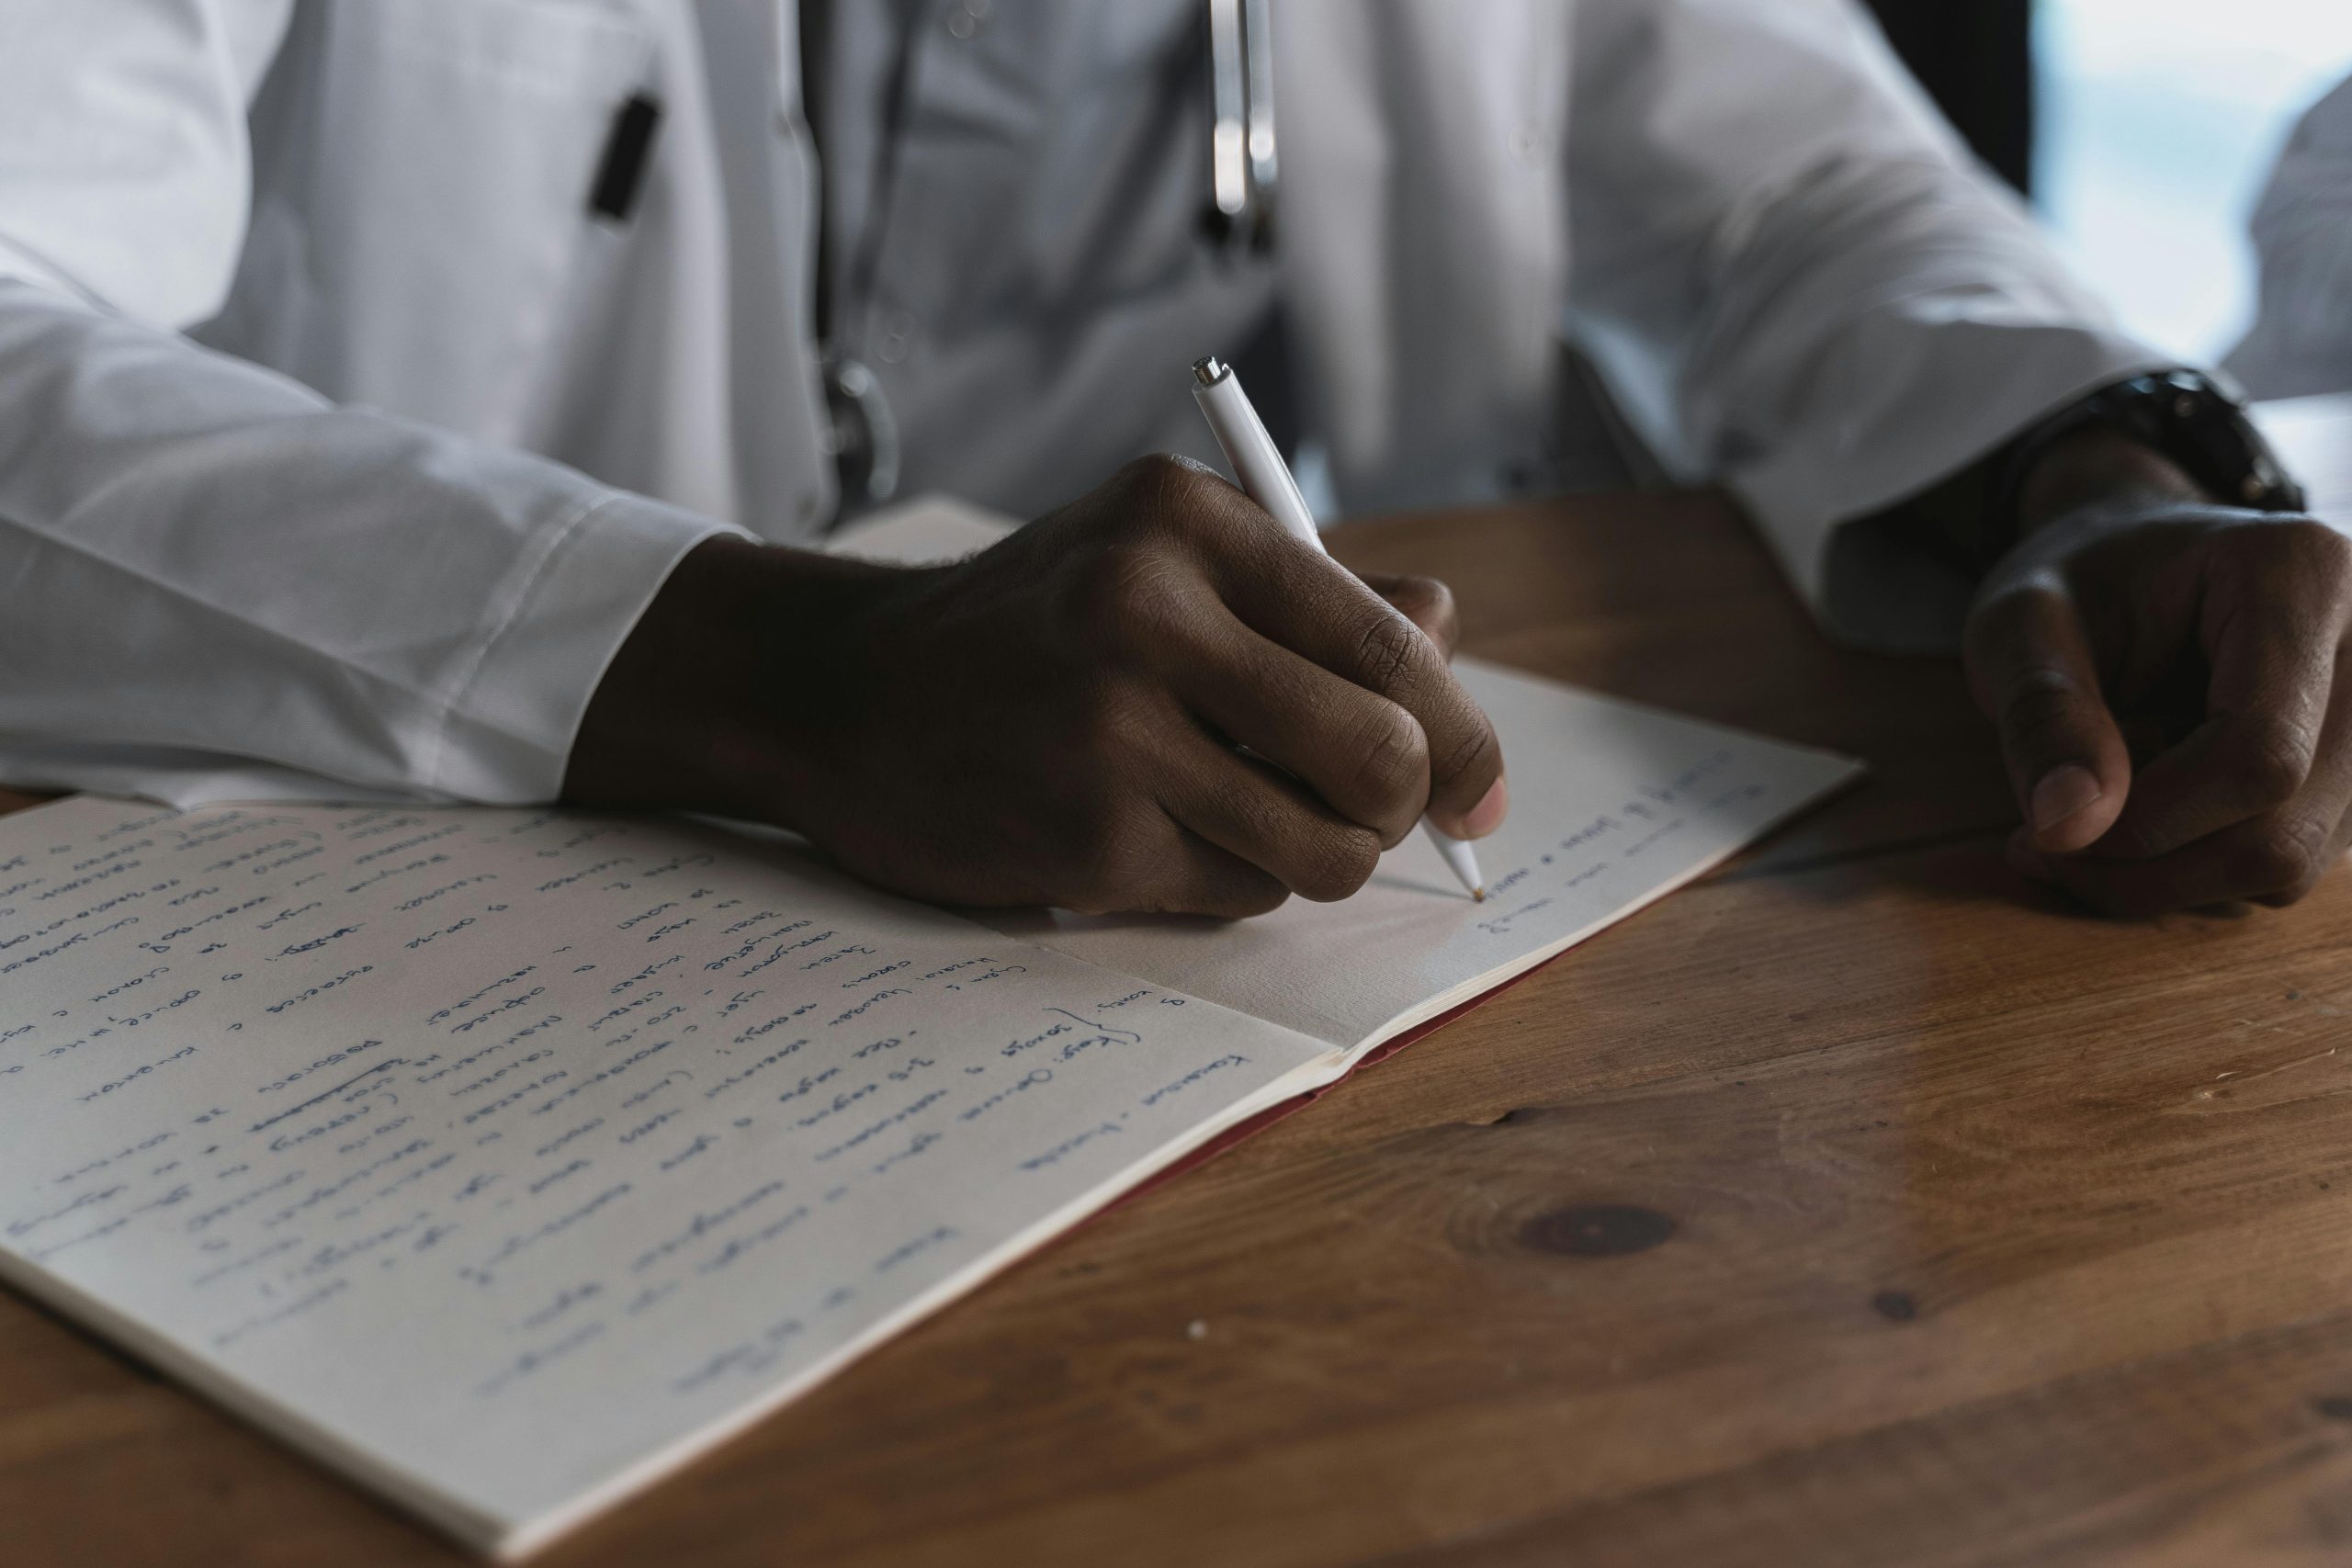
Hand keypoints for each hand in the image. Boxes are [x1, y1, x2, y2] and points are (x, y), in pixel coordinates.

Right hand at [566, 455, 1507, 915]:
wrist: (837, 691)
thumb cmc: (1026, 628)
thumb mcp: (1154, 563)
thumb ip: (1306, 597)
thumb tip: (1448, 642)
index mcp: (1186, 524)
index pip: (1392, 645)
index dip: (1460, 733)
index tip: (1476, 788)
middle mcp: (1149, 613)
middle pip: (1381, 753)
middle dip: (1399, 808)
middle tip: (1369, 818)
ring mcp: (1110, 731)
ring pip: (1322, 846)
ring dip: (1315, 857)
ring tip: (1249, 821)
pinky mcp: (1082, 837)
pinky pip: (1237, 892)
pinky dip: (1226, 880)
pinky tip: (1154, 834)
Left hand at [1965, 430, 2351, 913]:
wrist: (2126, 567)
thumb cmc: (2074, 585)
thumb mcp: (2020, 621)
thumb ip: (2041, 712)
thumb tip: (2068, 828)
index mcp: (2302, 576)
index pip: (2258, 753)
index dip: (2149, 824)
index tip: (2048, 835)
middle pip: (2282, 829)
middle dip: (2148, 867)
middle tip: (2043, 845)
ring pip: (2289, 863)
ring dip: (2167, 875)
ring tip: (2089, 813)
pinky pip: (2285, 865)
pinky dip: (2196, 870)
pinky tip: (2142, 818)